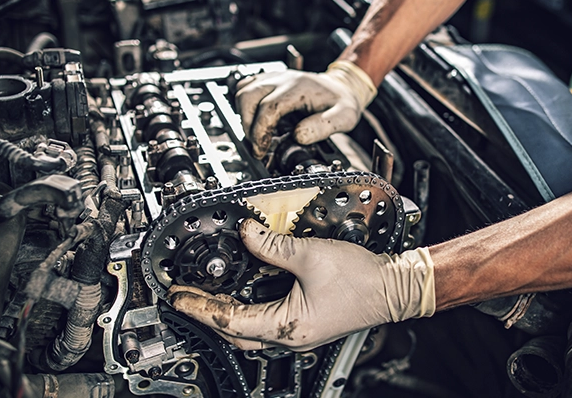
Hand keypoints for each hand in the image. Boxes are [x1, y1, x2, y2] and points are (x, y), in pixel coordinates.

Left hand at [168, 218, 434, 350]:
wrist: (392, 287)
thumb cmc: (361, 280)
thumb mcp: (310, 256)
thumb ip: (273, 246)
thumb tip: (247, 234)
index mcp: (287, 326)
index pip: (230, 320)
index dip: (200, 307)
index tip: (179, 298)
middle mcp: (289, 336)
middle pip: (234, 332)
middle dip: (207, 313)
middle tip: (186, 296)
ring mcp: (297, 333)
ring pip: (249, 331)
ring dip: (225, 314)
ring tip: (206, 295)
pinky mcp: (304, 323)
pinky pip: (265, 323)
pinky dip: (245, 311)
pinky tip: (242, 294)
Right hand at [236, 61, 376, 158]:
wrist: (341, 87)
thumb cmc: (341, 102)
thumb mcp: (343, 118)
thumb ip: (324, 127)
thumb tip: (299, 136)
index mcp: (299, 87)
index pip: (269, 107)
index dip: (261, 131)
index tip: (262, 149)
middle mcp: (283, 79)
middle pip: (249, 96)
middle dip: (248, 125)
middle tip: (257, 145)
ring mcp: (274, 77)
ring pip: (243, 91)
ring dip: (244, 116)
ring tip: (256, 135)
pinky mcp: (269, 80)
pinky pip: (246, 87)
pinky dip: (244, 105)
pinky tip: (255, 120)